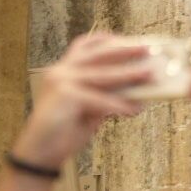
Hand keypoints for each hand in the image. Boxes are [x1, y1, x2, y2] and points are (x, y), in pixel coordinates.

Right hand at [11, 33, 151, 169]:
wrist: (40, 152)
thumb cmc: (65, 130)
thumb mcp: (89, 108)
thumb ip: (105, 95)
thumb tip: (137, 90)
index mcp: (63, 70)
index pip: (83, 46)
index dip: (105, 39)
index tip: (127, 38)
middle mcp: (60, 71)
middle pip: (98, 55)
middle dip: (125, 51)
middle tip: (148, 50)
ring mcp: (61, 82)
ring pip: (102, 75)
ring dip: (129, 75)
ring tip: (149, 75)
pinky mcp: (66, 96)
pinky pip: (100, 99)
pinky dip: (119, 104)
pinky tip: (134, 109)